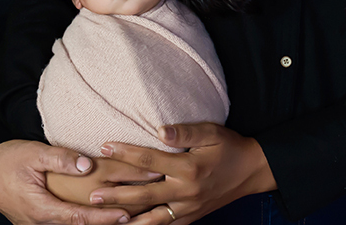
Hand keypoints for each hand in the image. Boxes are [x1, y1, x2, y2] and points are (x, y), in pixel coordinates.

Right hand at [0, 138, 133, 224]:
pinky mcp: (38, 220)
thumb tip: (88, 165)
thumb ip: (61, 158)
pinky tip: (101, 214)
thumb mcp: (33, 153)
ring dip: (97, 223)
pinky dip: (85, 220)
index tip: (126, 215)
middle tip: (137, 217)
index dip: (104, 218)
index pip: (79, 219)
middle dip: (107, 223)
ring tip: (126, 217)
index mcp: (40, 210)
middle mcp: (41, 223)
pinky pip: (66, 223)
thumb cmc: (4, 161)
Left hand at [87, 123, 274, 224]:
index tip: (105, 147)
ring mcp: (189, 207)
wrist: (252, 171)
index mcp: (188, 168)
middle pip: (144, 195)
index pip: (149, 160)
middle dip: (117, 195)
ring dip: (128, 219)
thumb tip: (159, 131)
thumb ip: (186, 132)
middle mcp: (186, 191)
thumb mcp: (212, 132)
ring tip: (105, 220)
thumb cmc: (230, 147)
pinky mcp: (192, 216)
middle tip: (92, 195)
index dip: (126, 153)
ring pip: (153, 218)